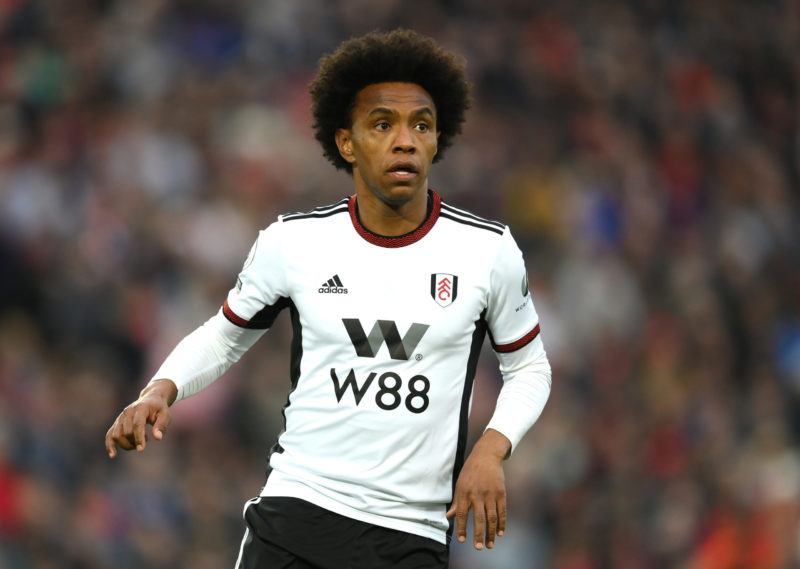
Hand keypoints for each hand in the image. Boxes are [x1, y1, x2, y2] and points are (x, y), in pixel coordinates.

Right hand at [105, 379, 177, 457]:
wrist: (151, 400)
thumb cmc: (159, 409)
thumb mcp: (165, 415)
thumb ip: (161, 425)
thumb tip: (158, 438)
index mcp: (140, 407)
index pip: (137, 424)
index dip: (138, 438)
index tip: (141, 449)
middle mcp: (128, 411)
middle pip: (127, 432)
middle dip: (135, 441)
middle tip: (147, 439)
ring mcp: (120, 417)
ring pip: (116, 435)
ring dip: (126, 444)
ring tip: (137, 443)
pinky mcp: (117, 423)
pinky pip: (109, 435)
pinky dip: (110, 445)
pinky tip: (113, 455)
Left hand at [446, 429, 510, 549]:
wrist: (486, 455)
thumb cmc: (470, 471)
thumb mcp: (460, 484)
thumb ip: (457, 502)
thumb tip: (449, 516)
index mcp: (464, 492)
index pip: (463, 514)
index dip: (462, 528)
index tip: (462, 540)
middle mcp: (477, 494)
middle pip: (479, 518)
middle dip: (479, 534)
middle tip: (479, 547)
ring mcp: (490, 493)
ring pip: (492, 517)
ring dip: (491, 532)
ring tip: (490, 544)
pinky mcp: (501, 492)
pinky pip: (502, 511)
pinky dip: (502, 523)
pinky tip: (500, 533)